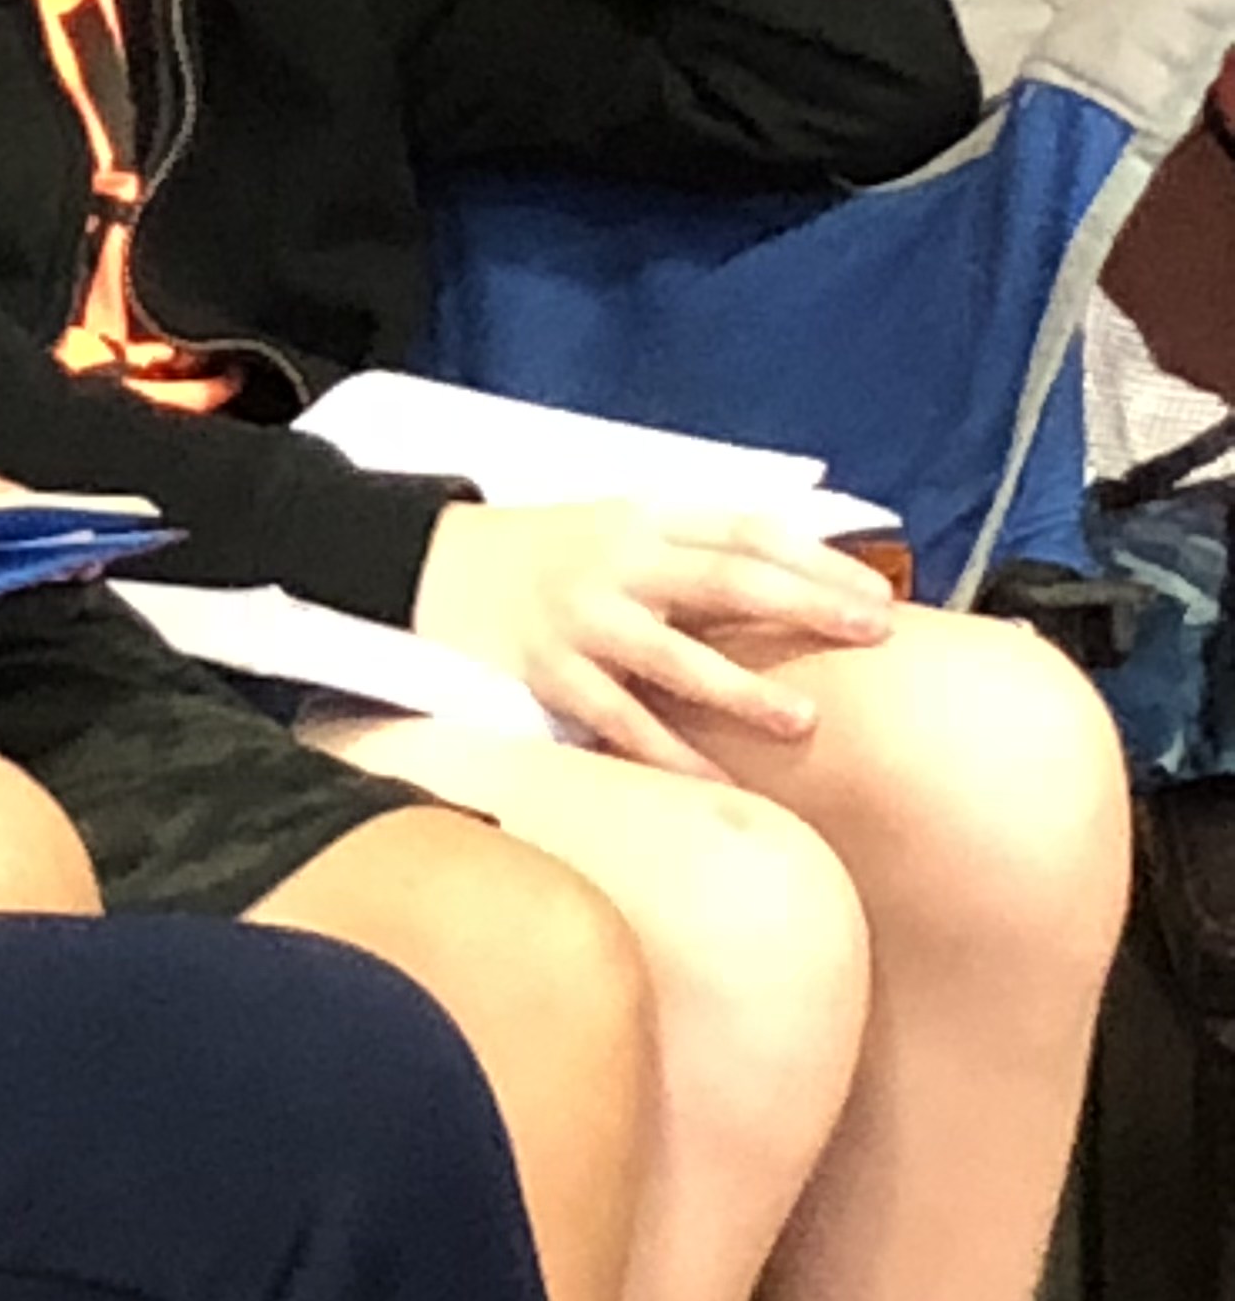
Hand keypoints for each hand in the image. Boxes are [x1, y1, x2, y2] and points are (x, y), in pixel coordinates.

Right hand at [410, 499, 897, 775]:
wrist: (424, 566)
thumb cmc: (543, 554)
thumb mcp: (615, 526)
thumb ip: (693, 549)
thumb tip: (804, 581)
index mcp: (642, 519)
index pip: (745, 528)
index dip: (816, 558)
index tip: (876, 592)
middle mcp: (614, 562)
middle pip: (726, 579)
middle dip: (806, 604)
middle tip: (873, 633)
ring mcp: (577, 618)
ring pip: (672, 655)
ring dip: (742, 688)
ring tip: (802, 719)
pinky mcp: (543, 671)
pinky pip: (615, 718)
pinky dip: (665, 751)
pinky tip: (714, 781)